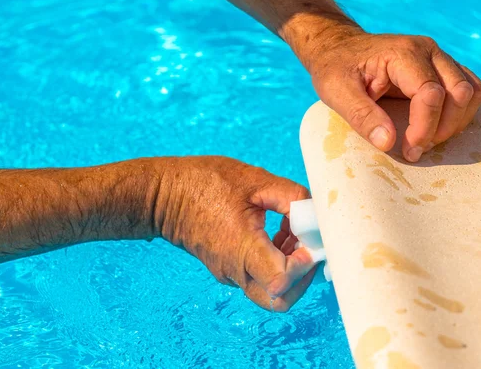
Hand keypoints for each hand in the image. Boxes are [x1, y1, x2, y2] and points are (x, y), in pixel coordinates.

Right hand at [159, 157, 314, 311]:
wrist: (163, 195)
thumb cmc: (204, 183)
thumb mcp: (254, 179)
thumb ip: (291, 196)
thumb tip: (317, 214)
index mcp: (241, 249)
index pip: (282, 282)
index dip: (304, 264)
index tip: (308, 238)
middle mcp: (235, 270)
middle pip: (280, 300)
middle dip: (303, 277)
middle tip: (307, 245)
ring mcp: (229, 273)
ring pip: (271, 291)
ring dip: (291, 268)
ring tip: (291, 231)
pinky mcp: (227, 269)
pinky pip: (259, 277)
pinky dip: (276, 262)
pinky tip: (276, 231)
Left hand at [286, 20, 480, 161]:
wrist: (339, 47)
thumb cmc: (335, 68)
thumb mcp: (336, 92)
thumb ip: (362, 116)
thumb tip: (389, 143)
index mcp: (402, 53)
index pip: (430, 93)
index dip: (424, 128)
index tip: (408, 150)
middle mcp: (428, 51)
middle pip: (459, 93)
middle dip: (441, 128)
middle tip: (415, 148)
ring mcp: (439, 57)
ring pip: (471, 92)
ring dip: (455, 123)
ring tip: (426, 139)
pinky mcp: (443, 68)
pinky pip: (470, 90)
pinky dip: (460, 113)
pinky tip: (436, 127)